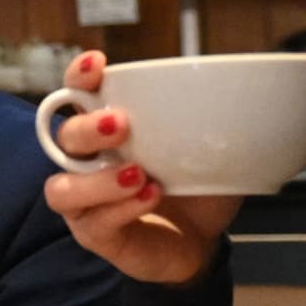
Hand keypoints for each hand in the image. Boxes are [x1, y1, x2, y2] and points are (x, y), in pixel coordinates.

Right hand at [44, 52, 242, 284]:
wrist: (203, 240)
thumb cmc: (195, 187)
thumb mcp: (207, 146)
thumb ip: (208, 117)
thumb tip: (244, 86)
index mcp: (107, 130)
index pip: (76, 94)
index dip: (79, 77)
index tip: (97, 65)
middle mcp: (88, 162)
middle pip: (65, 137)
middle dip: (88, 128)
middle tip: (123, 125)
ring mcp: (87, 202)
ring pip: (61, 188)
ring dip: (97, 179)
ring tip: (138, 174)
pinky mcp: (96, 235)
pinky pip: (94, 223)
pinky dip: (123, 208)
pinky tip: (151, 197)